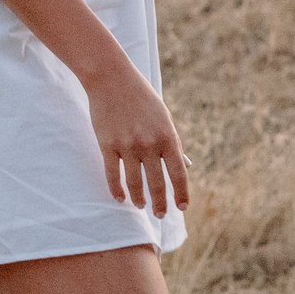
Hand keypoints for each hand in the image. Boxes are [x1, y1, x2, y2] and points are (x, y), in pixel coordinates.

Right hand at [83, 64, 189, 217]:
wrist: (112, 79)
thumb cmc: (142, 97)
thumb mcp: (164, 118)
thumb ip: (174, 143)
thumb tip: (186, 164)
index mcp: (167, 136)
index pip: (178, 172)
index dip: (181, 192)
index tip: (183, 207)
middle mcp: (149, 144)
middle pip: (156, 183)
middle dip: (160, 203)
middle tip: (161, 215)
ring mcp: (127, 146)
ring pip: (134, 183)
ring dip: (139, 198)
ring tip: (140, 206)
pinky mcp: (107, 145)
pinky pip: (112, 175)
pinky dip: (116, 190)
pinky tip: (120, 198)